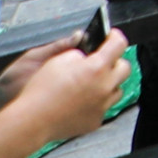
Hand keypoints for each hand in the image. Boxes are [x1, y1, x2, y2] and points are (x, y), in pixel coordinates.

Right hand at [0, 33, 129, 138]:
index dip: (115, 37)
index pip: (119, 45)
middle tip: (101, 61)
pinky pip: (104, 107)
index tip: (111, 36)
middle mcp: (105, 87)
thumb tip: (88, 54)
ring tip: (90, 83)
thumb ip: (78, 52)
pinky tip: (81, 101)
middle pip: (124, 68)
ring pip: (116, 90)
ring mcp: (102, 106)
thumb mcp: (58, 59)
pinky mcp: (96, 121)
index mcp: (97, 68)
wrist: (33, 120)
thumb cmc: (42, 89)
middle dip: (115, 62)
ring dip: (107, 83)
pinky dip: (97, 102)